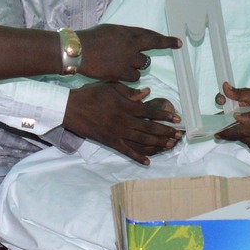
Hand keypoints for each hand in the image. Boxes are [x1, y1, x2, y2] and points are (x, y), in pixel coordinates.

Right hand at [65, 82, 182, 163]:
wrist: (71, 108)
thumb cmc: (91, 94)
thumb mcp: (111, 87)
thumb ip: (129, 92)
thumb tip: (147, 93)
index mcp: (126, 106)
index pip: (151, 111)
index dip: (165, 115)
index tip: (177, 119)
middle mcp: (125, 121)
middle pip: (150, 128)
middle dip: (166, 131)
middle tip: (178, 135)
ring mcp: (118, 133)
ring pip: (142, 140)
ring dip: (158, 144)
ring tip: (169, 145)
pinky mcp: (110, 142)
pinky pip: (127, 151)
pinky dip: (138, 157)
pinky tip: (148, 162)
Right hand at [76, 25, 179, 82]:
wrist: (78, 50)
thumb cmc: (92, 38)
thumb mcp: (111, 30)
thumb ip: (126, 35)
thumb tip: (136, 39)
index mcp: (129, 33)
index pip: (152, 36)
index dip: (166, 40)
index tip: (178, 43)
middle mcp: (131, 45)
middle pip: (148, 55)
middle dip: (141, 58)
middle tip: (130, 59)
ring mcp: (127, 59)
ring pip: (141, 66)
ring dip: (133, 67)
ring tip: (116, 64)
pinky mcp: (121, 73)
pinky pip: (134, 77)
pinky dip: (128, 76)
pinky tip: (116, 72)